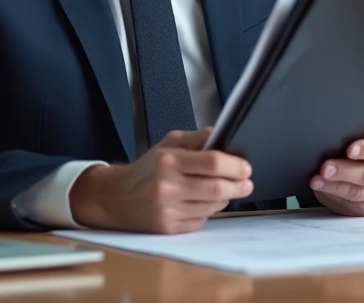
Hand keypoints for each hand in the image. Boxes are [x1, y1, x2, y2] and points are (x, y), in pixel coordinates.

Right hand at [69, 127, 252, 232]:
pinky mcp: (169, 227)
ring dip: (226, 198)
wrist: (116, 198)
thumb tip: (221, 134)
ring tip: (227, 190)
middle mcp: (167, 186)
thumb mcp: (168, 144)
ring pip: (212, 206)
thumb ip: (196, 138)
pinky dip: (209, 211)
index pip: (212, 162)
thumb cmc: (146, 169)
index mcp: (169, 161)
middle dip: (239, 185)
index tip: (246, 167)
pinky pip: (202, 220)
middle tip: (247, 182)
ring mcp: (168, 209)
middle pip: (217, 188)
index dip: (234, 165)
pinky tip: (205, 202)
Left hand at [311, 134, 363, 216]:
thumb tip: (331, 143)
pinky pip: (355, 207)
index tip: (349, 150)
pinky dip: (336, 198)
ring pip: (360, 193)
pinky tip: (324, 191)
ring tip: (317, 181)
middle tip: (325, 168)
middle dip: (344, 172)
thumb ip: (357, 138)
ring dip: (335, 187)